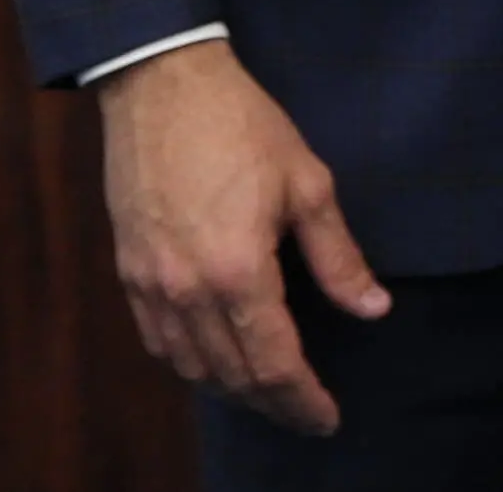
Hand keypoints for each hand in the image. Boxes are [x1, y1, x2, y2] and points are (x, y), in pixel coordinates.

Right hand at [97, 40, 389, 435]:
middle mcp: (188, 291)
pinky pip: (158, 342)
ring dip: (232, 389)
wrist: (162, 85)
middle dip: (273, 404)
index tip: (327, 418)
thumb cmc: (242, 125)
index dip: (304, 400)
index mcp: (238, 271)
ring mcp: (151, 285)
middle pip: (233, 377)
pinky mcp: (129, 272)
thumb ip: (338, 256)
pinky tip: (214, 360)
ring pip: (192, 367)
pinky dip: (190, 364)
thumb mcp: (308, 183)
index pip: (274, 364)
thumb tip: (373, 308)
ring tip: (269, 391)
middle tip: (307, 412)